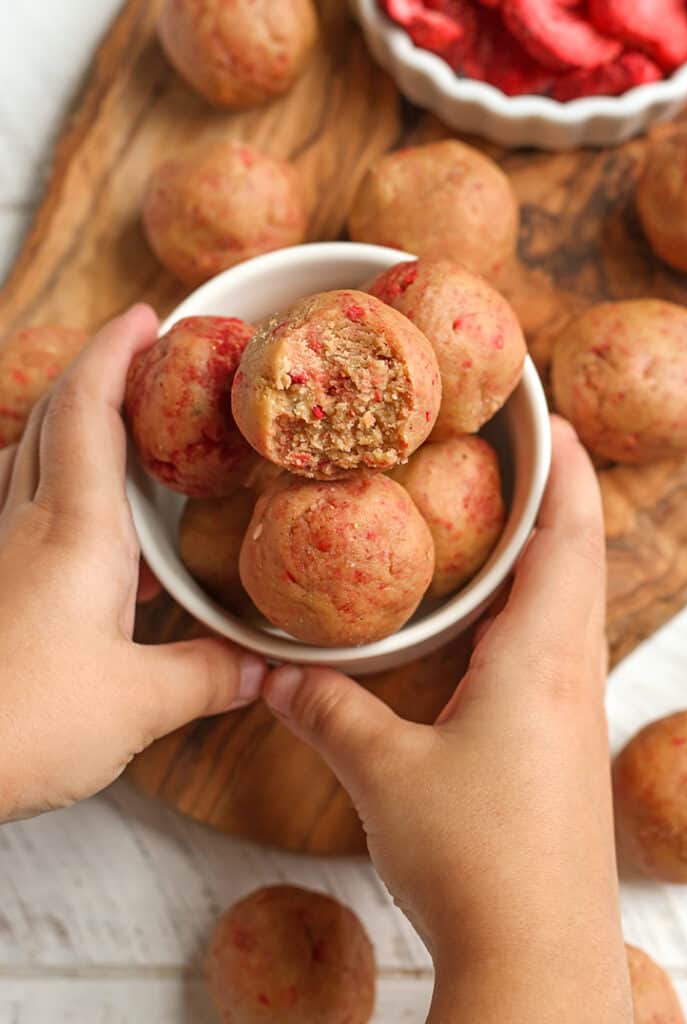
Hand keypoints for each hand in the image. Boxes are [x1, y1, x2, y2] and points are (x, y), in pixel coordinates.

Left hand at [0, 305, 265, 821]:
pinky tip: (88, 547)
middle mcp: (27, 528)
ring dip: (71, 435)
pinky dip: (57, 502)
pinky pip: (20, 516)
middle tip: (145, 369)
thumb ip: (208, 676)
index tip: (144, 317)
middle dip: (96, 378)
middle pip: (51, 422)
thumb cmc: (24, 723)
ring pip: (27, 464)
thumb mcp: (139, 705)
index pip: (87, 412)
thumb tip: (261, 668)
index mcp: (76, 533)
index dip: (113, 354)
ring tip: (124, 449)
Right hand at [263, 417, 630, 1022]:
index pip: (567, 539)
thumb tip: (271, 674)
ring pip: (575, 605)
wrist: (536, 958)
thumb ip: (325, 711)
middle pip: (580, 560)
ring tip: (508, 519)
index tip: (552, 421)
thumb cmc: (476, 861)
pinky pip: (562, 649)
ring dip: (552, 553)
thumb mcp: (384, 774)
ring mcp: (575, 713)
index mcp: (540, 660)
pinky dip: (540, 608)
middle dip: (560, 497)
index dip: (566, 474)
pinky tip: (499, 624)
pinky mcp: (564, 747)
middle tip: (524, 452)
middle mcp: (571, 675)